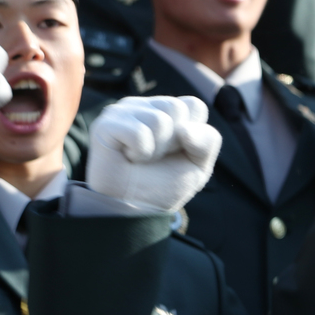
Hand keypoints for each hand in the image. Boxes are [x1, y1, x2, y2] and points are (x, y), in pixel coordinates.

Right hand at [86, 96, 221, 211]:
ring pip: (159, 120)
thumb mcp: (199, 165)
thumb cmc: (164, 184)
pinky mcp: (106, 124)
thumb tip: (185, 129)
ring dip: (157, 150)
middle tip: (158, 156)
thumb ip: (208, 141)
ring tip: (142, 158)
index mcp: (167, 111)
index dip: (194, 134)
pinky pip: (139, 133)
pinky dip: (140, 153)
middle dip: (174, 141)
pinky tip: (128, 158)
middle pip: (177, 108)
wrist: (136, 209)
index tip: (179, 151)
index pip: (194, 105)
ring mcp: (123, 112)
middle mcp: (144, 106)